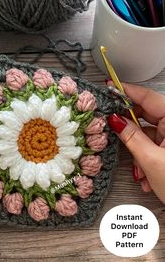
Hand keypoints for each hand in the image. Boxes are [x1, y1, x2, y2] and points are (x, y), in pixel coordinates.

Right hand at [107, 82, 164, 203]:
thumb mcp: (151, 160)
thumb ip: (131, 137)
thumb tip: (114, 120)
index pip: (147, 97)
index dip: (126, 91)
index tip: (109, 86)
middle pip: (145, 115)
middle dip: (129, 129)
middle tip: (113, 131)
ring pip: (147, 133)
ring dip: (138, 151)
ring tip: (139, 170)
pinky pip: (153, 144)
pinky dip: (145, 157)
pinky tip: (146, 175)